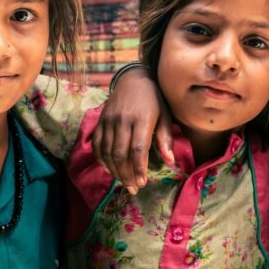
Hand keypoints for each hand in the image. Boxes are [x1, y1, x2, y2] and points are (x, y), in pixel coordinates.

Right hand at [91, 67, 173, 193]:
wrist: (133, 79)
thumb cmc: (154, 100)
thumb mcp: (165, 115)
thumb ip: (165, 138)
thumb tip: (170, 161)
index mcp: (142, 119)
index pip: (138, 149)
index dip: (139, 168)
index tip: (142, 183)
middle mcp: (123, 120)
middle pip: (120, 154)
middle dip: (126, 175)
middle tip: (133, 189)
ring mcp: (109, 120)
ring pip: (107, 152)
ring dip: (115, 171)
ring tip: (124, 182)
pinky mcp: (100, 121)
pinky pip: (97, 145)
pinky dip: (102, 160)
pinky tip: (110, 169)